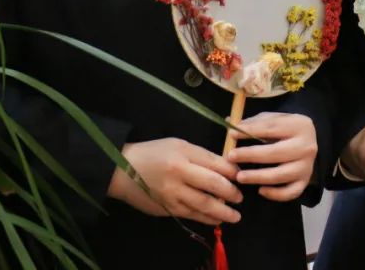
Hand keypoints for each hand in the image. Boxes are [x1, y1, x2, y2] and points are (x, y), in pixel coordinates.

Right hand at [107, 138, 242, 225]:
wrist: (122, 169)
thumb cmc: (154, 153)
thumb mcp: (178, 145)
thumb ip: (201, 156)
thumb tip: (226, 167)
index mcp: (183, 153)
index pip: (215, 163)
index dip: (232, 171)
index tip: (241, 175)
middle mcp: (179, 173)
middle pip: (213, 184)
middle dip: (231, 192)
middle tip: (240, 197)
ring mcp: (172, 193)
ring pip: (204, 204)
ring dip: (224, 212)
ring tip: (236, 216)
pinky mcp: (167, 208)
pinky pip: (192, 215)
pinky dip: (207, 218)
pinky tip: (217, 219)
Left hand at [227, 112, 317, 201]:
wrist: (308, 141)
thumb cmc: (284, 129)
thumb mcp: (273, 119)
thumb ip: (253, 122)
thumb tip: (230, 123)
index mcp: (299, 125)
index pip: (271, 128)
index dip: (250, 131)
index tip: (231, 134)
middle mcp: (307, 146)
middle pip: (276, 152)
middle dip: (251, 155)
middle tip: (231, 156)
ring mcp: (307, 166)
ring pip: (281, 175)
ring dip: (258, 177)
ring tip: (240, 177)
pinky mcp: (304, 181)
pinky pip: (290, 192)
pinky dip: (275, 194)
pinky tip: (260, 190)